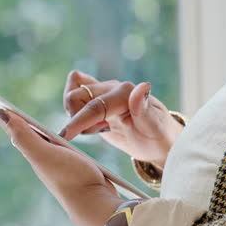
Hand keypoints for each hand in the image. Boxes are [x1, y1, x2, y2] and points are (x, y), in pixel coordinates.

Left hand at [0, 109, 123, 225]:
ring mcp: (59, 165)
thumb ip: (24, 135)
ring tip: (34, 127)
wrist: (94, 202)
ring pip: (48, 145)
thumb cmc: (70, 176)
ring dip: (44, 135)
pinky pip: (65, 153)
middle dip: (23, 125)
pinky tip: (67, 146)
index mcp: (35, 153)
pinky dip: (64, 145)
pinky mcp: (75, 169)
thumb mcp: (43, 153)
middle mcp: (44, 159)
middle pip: (32, 138)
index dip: (10, 118)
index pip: (19, 131)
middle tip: (13, 114)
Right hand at [60, 71, 183, 169]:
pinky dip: (72, 110)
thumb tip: (143, 86)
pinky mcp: (95, 100)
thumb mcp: (155, 127)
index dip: (78, 121)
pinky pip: (74, 92)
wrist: (159, 139)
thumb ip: (144, 108)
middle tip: (100, 132)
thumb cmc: (158, 135)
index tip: (65, 136)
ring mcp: (102, 92)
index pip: (95, 106)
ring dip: (75, 115)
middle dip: (78, 120)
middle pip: (76, 96)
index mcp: (125, 93)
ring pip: (72, 94)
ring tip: (97, 129)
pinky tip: (88, 124)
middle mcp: (111, 88)